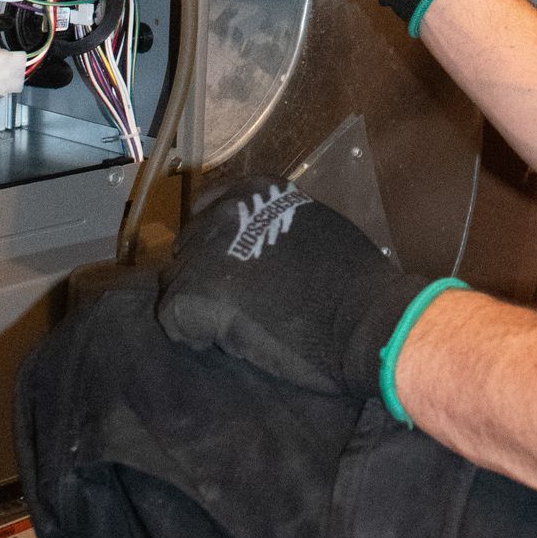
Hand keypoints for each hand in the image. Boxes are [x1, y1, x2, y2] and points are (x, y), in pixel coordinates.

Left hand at [156, 183, 425, 399]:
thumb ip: (275, 228)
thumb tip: (256, 245)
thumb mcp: (313, 227)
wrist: (362, 318)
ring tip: (232, 330)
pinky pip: (174, 319)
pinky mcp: (196, 293)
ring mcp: (207, 250)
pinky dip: (193, 336)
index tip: (233, 274)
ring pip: (179, 282)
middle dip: (206, 277)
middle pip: (190, 247)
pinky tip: (225, 345)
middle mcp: (225, 212)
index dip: (217, 248)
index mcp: (256, 192)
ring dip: (200, 307)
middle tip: (235, 308)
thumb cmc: (354, 281)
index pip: (210, 212)